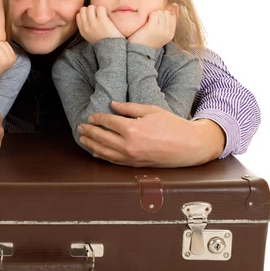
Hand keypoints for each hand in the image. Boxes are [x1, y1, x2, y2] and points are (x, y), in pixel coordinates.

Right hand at [76, 5, 123, 44]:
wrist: (113, 50)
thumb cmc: (104, 43)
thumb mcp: (91, 37)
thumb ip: (87, 28)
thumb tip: (87, 16)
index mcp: (83, 31)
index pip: (78, 15)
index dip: (85, 13)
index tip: (92, 16)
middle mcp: (86, 27)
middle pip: (83, 9)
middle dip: (91, 10)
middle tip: (98, 15)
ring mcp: (93, 23)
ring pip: (91, 7)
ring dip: (97, 9)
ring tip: (103, 15)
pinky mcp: (102, 21)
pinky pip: (100, 8)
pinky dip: (104, 9)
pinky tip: (107, 15)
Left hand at [77, 101, 224, 167]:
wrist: (189, 146)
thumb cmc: (172, 125)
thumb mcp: (151, 110)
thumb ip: (129, 108)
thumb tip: (112, 105)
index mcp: (132, 129)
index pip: (108, 122)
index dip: (97, 118)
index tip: (91, 116)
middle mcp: (128, 145)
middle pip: (102, 137)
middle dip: (90, 131)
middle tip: (80, 127)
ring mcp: (131, 157)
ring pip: (104, 151)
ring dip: (92, 145)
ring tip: (83, 139)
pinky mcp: (135, 165)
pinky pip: (114, 161)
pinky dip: (103, 156)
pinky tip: (96, 152)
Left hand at [128, 8, 176, 48]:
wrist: (137, 52)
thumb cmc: (146, 40)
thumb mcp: (160, 33)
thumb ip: (167, 21)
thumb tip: (174, 5)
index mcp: (170, 34)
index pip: (173, 17)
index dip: (164, 15)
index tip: (156, 19)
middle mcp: (167, 32)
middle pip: (167, 13)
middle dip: (159, 14)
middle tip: (151, 22)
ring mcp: (161, 30)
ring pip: (161, 12)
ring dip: (153, 14)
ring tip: (148, 22)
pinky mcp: (152, 28)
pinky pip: (154, 14)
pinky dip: (149, 15)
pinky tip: (146, 21)